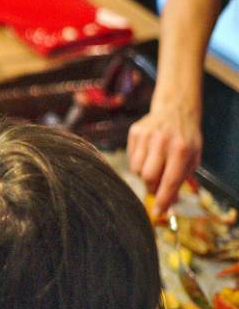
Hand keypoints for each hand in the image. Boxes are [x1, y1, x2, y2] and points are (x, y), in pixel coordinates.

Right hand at [127, 91, 202, 216]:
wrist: (175, 110)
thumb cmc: (186, 139)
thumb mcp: (193, 159)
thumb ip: (181, 180)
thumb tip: (168, 203)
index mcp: (181, 149)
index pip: (169, 180)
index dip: (163, 199)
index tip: (158, 213)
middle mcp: (161, 142)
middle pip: (148, 176)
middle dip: (152, 187)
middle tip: (158, 188)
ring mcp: (145, 136)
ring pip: (136, 169)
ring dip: (144, 176)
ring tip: (154, 168)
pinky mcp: (134, 132)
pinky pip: (130, 158)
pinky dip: (138, 163)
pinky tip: (148, 155)